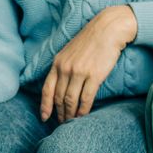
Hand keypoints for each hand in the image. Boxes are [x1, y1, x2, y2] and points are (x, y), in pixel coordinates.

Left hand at [40, 5, 136, 122]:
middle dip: (60, 113)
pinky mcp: (94, 76)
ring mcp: (79, 72)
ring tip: (72, 122)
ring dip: (71, 114)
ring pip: (71, 100)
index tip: (45, 118)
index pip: (47, 89)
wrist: (108, 30)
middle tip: (62, 123)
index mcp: (57, 63)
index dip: (45, 106)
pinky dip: (83, 109)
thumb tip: (62, 85)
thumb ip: (63, 67)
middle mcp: (65, 69)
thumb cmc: (91, 41)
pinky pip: (86, 98)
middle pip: (59, 97)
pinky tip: (83, 115)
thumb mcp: (69, 52)